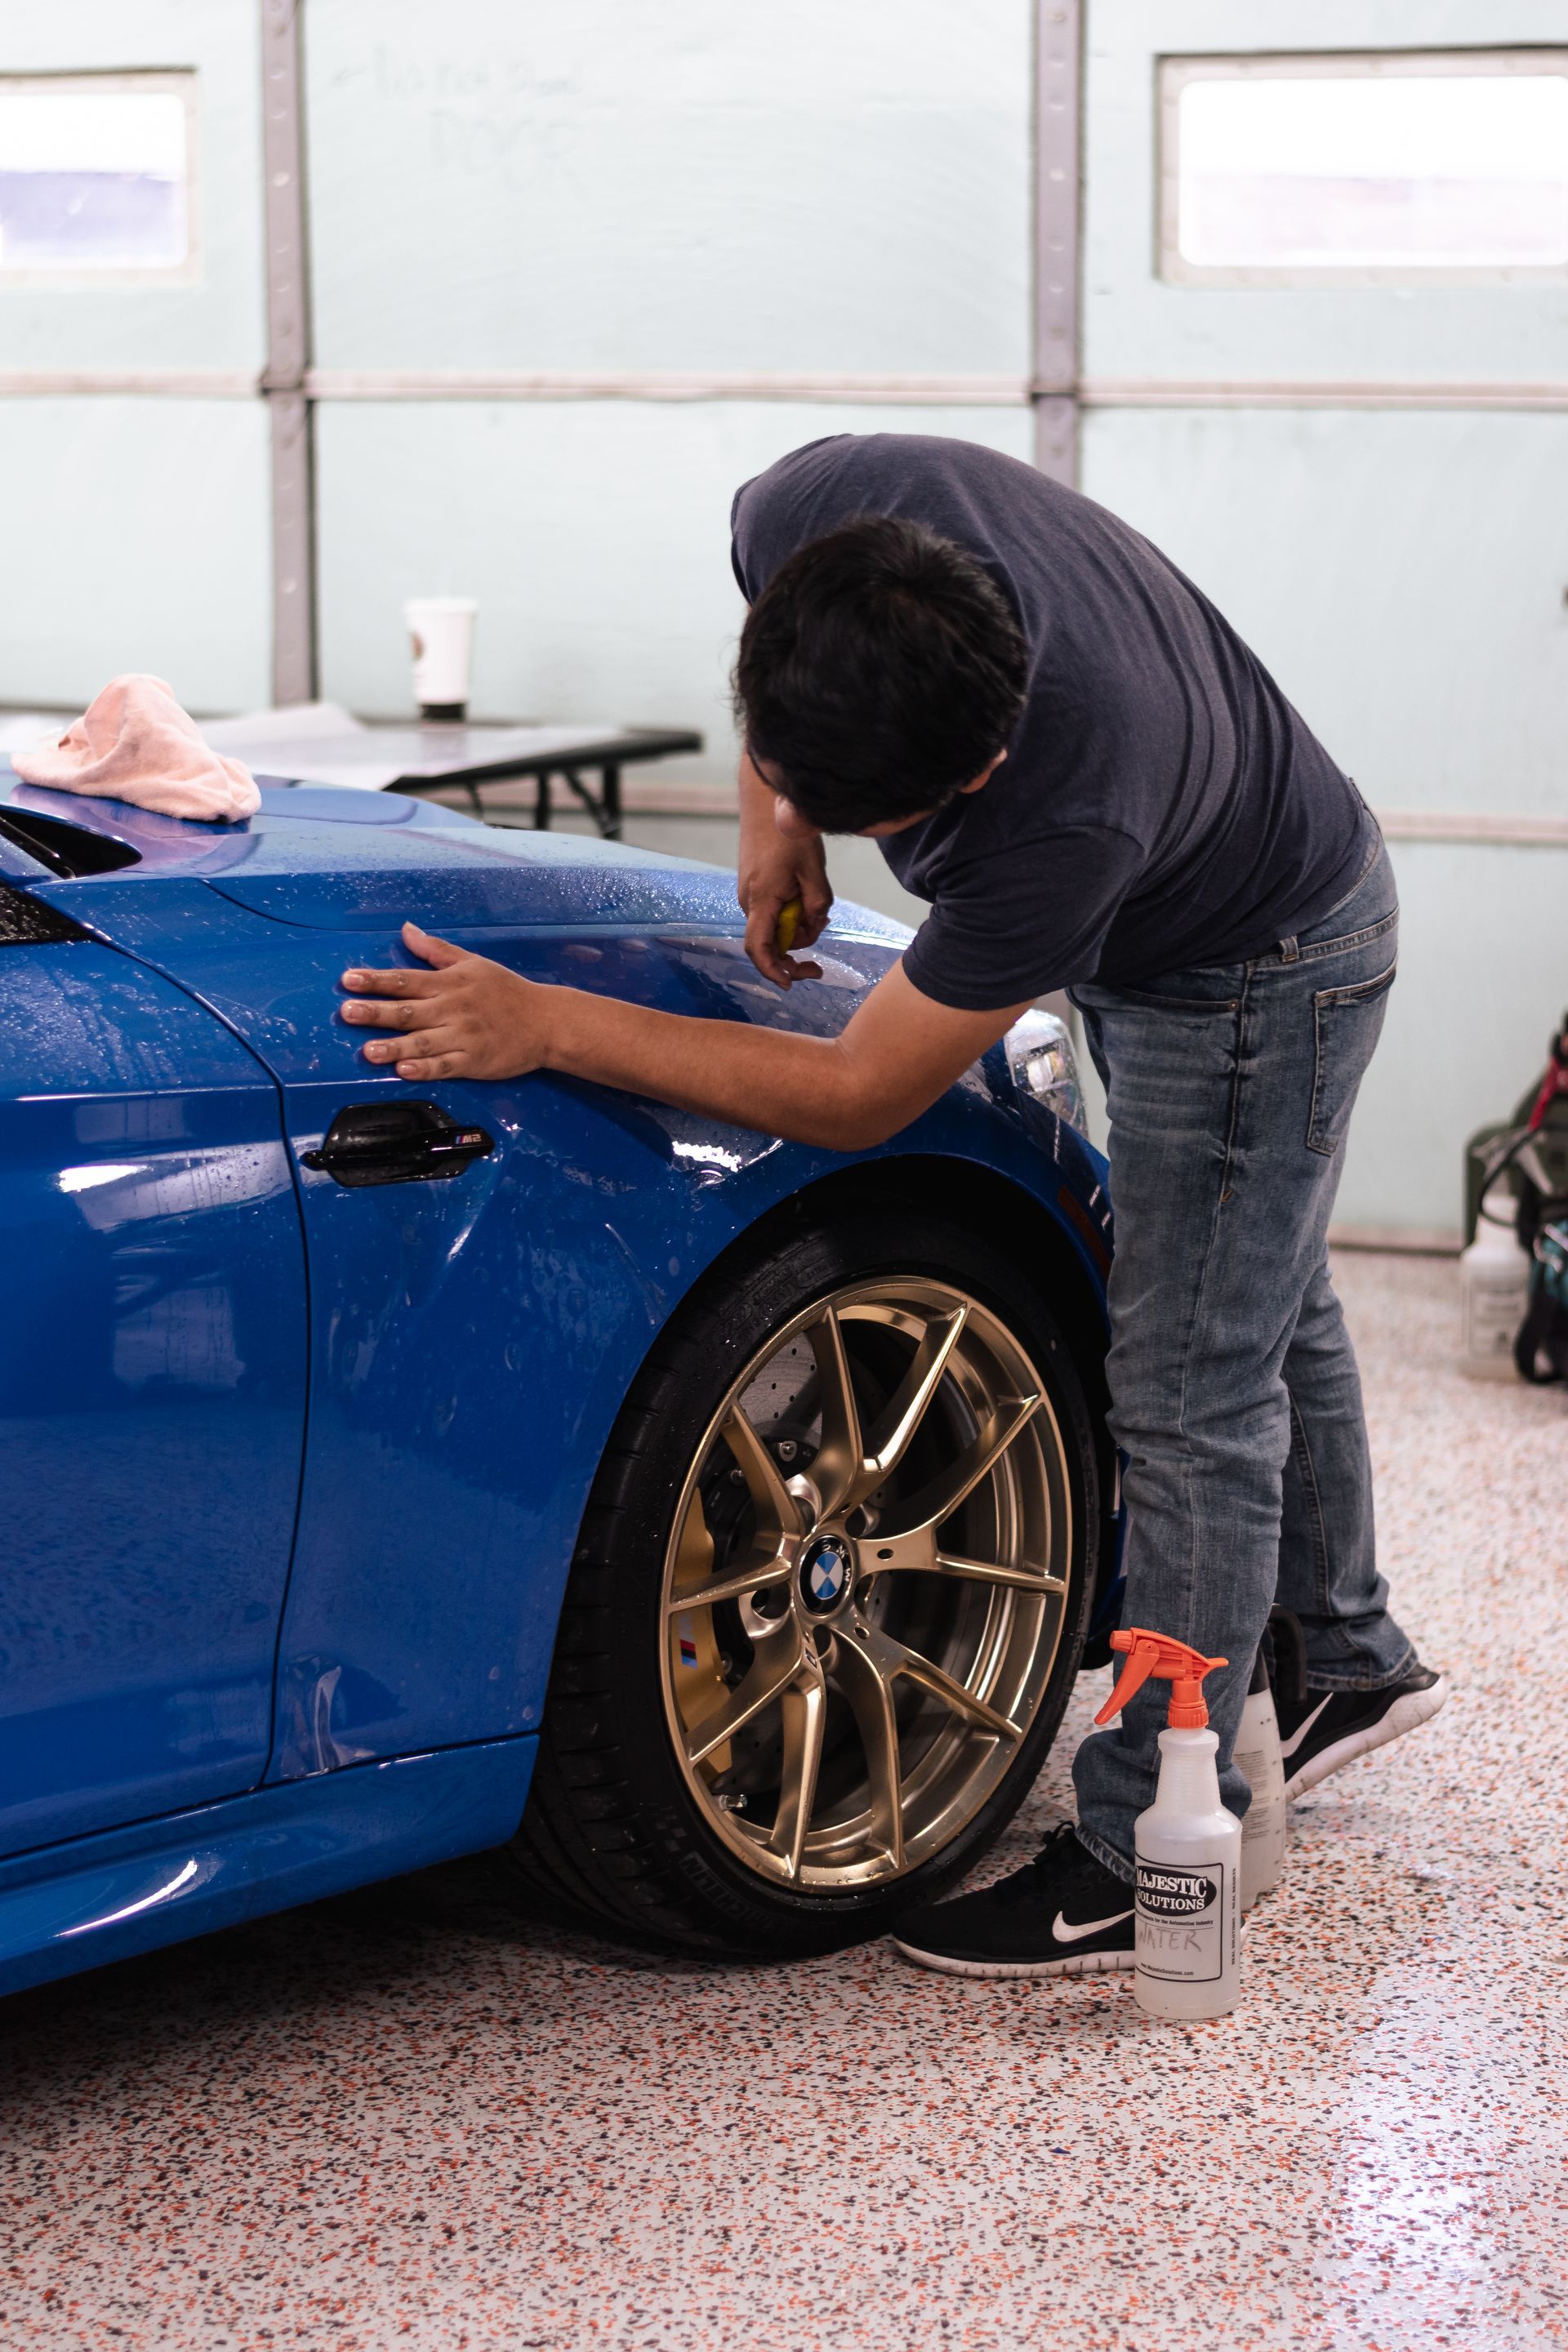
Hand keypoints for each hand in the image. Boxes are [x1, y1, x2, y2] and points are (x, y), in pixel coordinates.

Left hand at [339, 923, 548, 1080]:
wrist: (546, 1021)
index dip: (375, 980)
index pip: (405, 980)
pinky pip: (445, 1066)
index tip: (348, 980)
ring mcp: (463, 1036)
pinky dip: (425, 1068)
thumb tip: (406, 929)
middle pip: (408, 1010)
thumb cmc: (506, 991)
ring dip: (394, 1046)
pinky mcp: (474, 1061)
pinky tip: (405, 1070)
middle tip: (347, 1012)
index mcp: (449, 983)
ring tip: (368, 1051)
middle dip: (375, 1012)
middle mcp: (452, 1009)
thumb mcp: (472, 962)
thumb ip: (435, 949)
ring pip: (422, 1041)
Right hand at [736, 751, 831, 988]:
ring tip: (818, 903)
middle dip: (797, 946)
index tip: (792, 984)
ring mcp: (749, 893)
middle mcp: (749, 902)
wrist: (766, 800)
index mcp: (761, 901)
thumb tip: (812, 929)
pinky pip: (772, 911)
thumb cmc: (789, 834)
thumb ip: (816, 906)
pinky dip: (790, 912)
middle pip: (771, 941)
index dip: (774, 972)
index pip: (759, 950)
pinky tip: (806, 893)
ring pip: (774, 926)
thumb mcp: (814, 872)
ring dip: (797, 925)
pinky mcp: (755, 886)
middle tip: (821, 940)